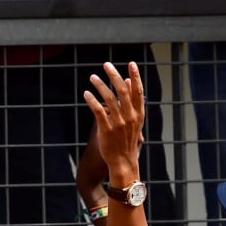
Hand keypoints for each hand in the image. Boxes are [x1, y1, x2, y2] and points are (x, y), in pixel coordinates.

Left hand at [83, 62, 145, 183]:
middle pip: (123, 91)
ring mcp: (118, 123)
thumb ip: (132, 101)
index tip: (132, 63)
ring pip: (109, 98)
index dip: (136, 76)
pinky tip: (86, 94)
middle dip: (114, 76)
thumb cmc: (127, 140)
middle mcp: (130, 116)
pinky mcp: (106, 129)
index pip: (139, 91)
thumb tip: (128, 81)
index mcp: (138, 114)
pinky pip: (98, 111)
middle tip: (106, 65)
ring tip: (92, 77)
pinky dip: (92, 100)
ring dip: (100, 85)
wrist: (123, 161)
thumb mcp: (134, 121)